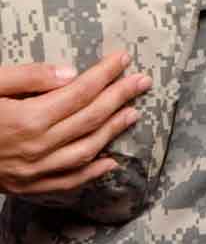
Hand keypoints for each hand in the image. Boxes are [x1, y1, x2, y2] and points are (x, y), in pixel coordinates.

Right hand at [0, 52, 150, 195]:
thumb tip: (70, 72)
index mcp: (27, 119)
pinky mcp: (25, 185)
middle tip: (143, 80)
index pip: (81, 92)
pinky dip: (92, 172)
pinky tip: (110, 160)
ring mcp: (31, 171)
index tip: (125, 58)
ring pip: (85, 150)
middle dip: (120, 96)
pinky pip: (66, 182)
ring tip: (133, 111)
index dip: (106, 73)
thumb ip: (29, 77)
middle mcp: (35, 148)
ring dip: (113, 130)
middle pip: (90, 118)